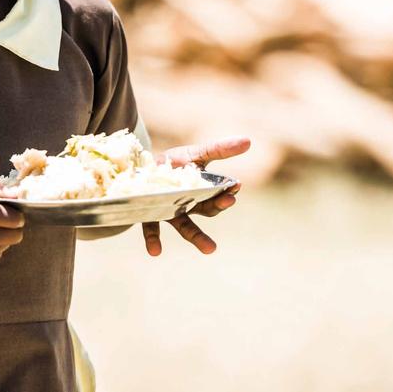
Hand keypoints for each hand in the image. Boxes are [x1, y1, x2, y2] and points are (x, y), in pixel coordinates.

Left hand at [142, 136, 248, 256]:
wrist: (144, 166)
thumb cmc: (174, 162)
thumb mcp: (196, 153)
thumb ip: (219, 150)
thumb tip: (248, 141)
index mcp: (202, 192)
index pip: (219, 195)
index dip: (227, 192)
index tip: (236, 186)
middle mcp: (189, 205)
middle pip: (206, 210)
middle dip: (218, 206)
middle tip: (228, 201)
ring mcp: (170, 211)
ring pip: (185, 226)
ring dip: (197, 237)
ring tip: (210, 249)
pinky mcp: (149, 213)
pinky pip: (152, 229)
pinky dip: (153, 240)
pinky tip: (155, 252)